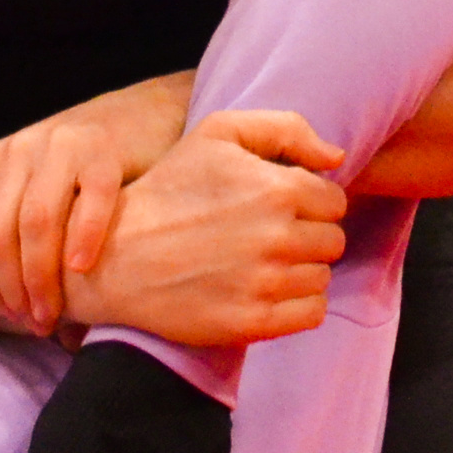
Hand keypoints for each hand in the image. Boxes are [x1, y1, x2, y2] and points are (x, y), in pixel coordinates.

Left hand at [0, 75, 193, 332]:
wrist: (147, 114)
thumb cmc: (96, 174)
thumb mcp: (48, 195)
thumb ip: (28, 241)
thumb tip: (18, 319)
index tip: (7, 317)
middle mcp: (19, 149)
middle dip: (14, 290)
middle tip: (37, 323)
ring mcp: (60, 143)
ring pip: (35, 222)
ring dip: (42, 277)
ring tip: (56, 312)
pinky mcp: (104, 146)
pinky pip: (88, 200)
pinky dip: (83, 238)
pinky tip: (84, 268)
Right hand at [68, 111, 349, 348]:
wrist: (115, 256)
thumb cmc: (169, 190)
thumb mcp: (218, 134)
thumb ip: (286, 130)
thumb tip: (337, 158)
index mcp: (277, 189)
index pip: (334, 201)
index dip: (309, 202)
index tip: (277, 208)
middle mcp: (277, 237)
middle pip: (332, 241)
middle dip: (307, 237)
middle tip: (267, 236)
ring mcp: (265, 284)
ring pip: (322, 278)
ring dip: (300, 271)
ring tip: (261, 263)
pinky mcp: (253, 322)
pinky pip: (311, 314)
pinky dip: (297, 305)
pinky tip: (266, 291)